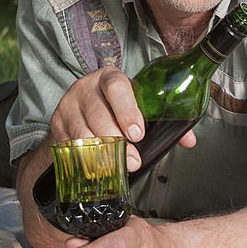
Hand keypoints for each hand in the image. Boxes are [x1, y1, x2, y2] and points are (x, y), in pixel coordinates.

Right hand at [50, 66, 195, 170]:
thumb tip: (189, 140)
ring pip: (82, 132)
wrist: (80, 110)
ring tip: (116, 167)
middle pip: (98, 113)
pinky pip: (69, 145)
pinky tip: (95, 168)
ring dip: (101, 154)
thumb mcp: (137, 106)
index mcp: (109, 78)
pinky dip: (83, 159)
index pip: (117, 87)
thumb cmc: (115, 108)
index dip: (127, 110)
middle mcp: (85, 88)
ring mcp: (68, 106)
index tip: (138, 133)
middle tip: (133, 160)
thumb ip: (164, 121)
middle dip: (118, 140)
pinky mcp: (57, 125)